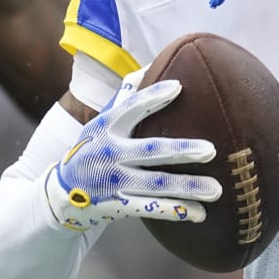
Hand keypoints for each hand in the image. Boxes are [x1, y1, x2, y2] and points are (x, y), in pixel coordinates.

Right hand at [47, 74, 220, 230]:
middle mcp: (109, 153)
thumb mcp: (100, 123)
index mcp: (106, 127)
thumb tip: (150, 66)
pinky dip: (175, 212)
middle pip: (151, 151)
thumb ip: (125, 98)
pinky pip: (150, 209)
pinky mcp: (117, 206)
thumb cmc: (92, 149)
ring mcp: (113, 182)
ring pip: (156, 185)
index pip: (130, 108)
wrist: (62, 194)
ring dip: (188, 187)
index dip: (153, 97)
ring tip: (216, 190)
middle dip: (181, 151)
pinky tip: (199, 213)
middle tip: (211, 150)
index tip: (179, 87)